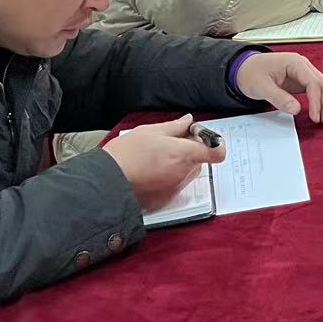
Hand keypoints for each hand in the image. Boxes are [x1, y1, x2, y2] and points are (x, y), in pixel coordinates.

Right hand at [104, 114, 223, 211]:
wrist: (106, 181)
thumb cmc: (126, 154)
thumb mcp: (150, 131)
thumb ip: (175, 127)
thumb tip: (187, 121)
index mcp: (184, 154)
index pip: (217, 152)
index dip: (214, 144)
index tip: (205, 139)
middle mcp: (183, 173)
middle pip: (199, 161)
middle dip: (190, 152)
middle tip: (172, 144)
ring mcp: (174, 188)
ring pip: (186, 173)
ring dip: (179, 165)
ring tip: (156, 158)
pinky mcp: (163, 200)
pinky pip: (173, 186)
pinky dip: (167, 178)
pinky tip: (150, 172)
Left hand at [234, 51, 322, 125]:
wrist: (244, 68)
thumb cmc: (251, 73)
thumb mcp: (261, 87)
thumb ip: (279, 98)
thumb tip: (296, 109)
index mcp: (294, 63)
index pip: (313, 82)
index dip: (317, 101)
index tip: (315, 118)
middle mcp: (303, 65)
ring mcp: (305, 72)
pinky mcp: (303, 80)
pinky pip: (320, 89)